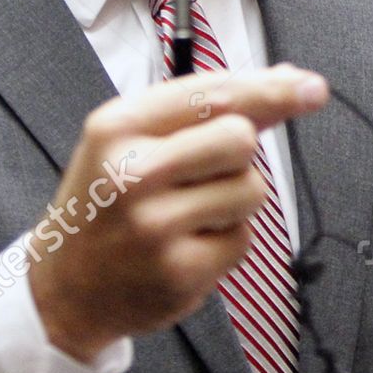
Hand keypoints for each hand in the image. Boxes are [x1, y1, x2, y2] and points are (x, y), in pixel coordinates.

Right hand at [26, 63, 329, 362]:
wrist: (63, 290)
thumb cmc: (108, 203)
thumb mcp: (135, 140)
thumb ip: (209, 108)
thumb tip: (292, 83)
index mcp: (119, 127)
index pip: (213, 94)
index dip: (270, 90)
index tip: (310, 88)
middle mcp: (133, 172)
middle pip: (241, 138)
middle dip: (239, 153)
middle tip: (204, 172)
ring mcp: (155, 226)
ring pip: (251, 189)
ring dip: (234, 199)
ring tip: (188, 213)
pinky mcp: (180, 272)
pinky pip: (244, 238)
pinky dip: (226, 240)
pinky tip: (186, 245)